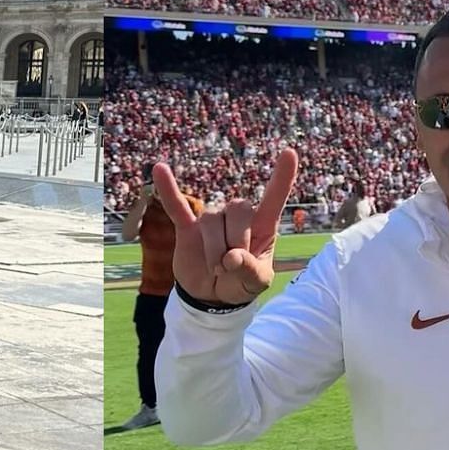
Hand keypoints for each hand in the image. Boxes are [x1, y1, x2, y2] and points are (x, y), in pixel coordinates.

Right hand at [152, 150, 298, 305]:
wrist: (212, 297)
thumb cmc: (241, 284)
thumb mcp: (256, 284)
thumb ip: (250, 271)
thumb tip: (231, 258)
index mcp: (262, 226)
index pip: (273, 198)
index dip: (282, 177)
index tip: (289, 153)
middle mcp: (237, 217)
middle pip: (237, 210)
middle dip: (236, 241)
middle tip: (230, 267)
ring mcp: (211, 220)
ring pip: (211, 220)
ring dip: (213, 249)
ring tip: (216, 269)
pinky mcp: (187, 227)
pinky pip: (176, 206)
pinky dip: (168, 188)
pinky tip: (159, 169)